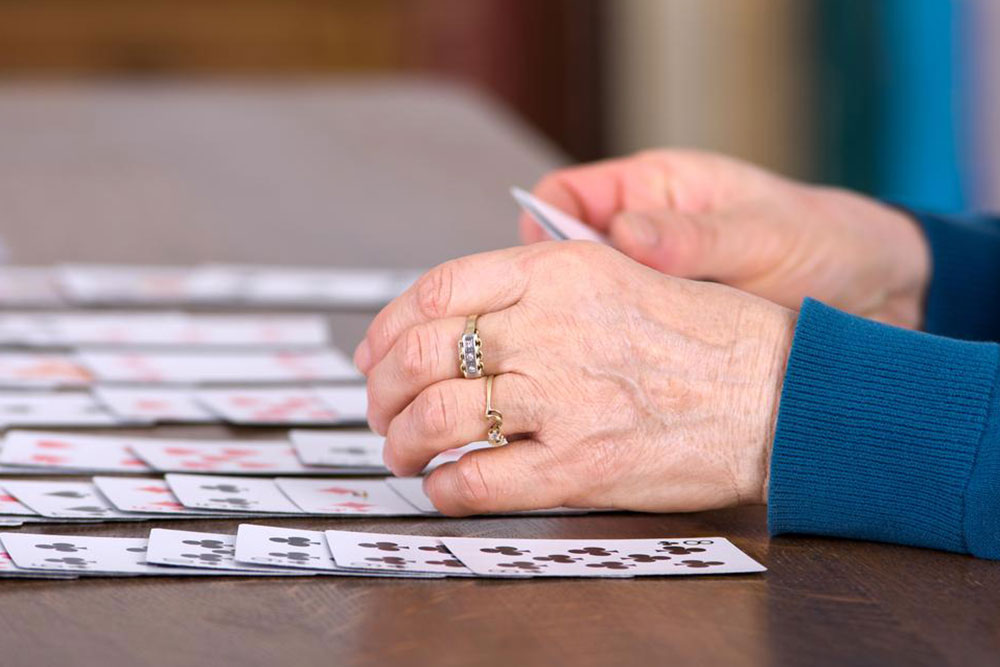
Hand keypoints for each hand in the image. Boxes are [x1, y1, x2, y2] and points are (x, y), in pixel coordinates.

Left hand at [354, 242, 795, 515]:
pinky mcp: (580, 464)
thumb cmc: (708, 336)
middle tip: (381, 410)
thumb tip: (463, 317)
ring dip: (403, 440)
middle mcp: (552, 326)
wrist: (780, 392)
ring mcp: (564, 395)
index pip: (439, 289)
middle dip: (383, 389)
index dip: (389, 325)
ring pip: (438, 416)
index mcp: (560, 271)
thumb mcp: (623, 275)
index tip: (374, 352)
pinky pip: (478, 479)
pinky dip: (446, 487)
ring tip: (403, 452)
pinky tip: (446, 485)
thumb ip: (543, 287)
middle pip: (423, 354)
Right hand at [520, 150, 930, 328]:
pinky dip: (618, 366)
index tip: (545, 264)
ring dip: (584, 336)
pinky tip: (625, 386)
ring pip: (586, 312)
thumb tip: (627, 235)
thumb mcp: (761, 233)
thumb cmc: (822, 242)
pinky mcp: (664, 341)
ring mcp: (650, 295)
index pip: (566, 197)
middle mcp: (640, 243)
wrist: (879, 301)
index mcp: (652, 192)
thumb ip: (695, 237)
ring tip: (592, 364)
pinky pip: (623, 349)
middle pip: (563, 262)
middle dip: (553, 293)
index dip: (542, 225)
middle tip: (558, 328)